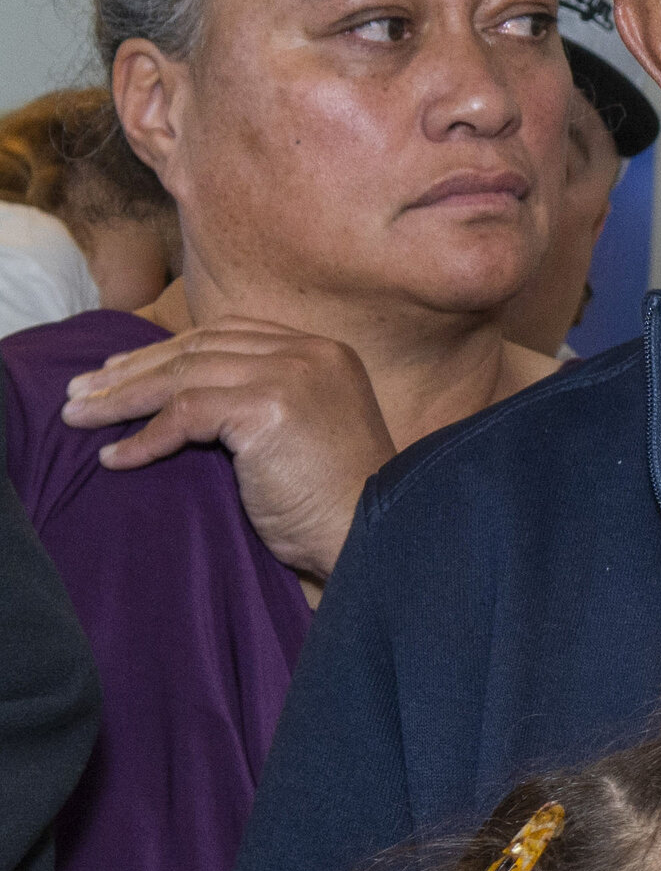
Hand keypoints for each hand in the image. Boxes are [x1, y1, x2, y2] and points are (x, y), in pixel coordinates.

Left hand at [61, 324, 395, 583]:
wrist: (371, 536)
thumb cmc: (334, 499)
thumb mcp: (301, 432)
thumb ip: (262, 400)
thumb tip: (181, 398)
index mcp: (324, 352)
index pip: (230, 334)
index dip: (169, 350)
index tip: (122, 371)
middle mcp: (310, 353)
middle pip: (200, 347)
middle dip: (132, 369)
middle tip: (81, 392)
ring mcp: (292, 375)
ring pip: (184, 374)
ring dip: (122, 400)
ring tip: (79, 419)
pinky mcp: (268, 407)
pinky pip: (183, 412)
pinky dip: (144, 436)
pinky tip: (117, 457)